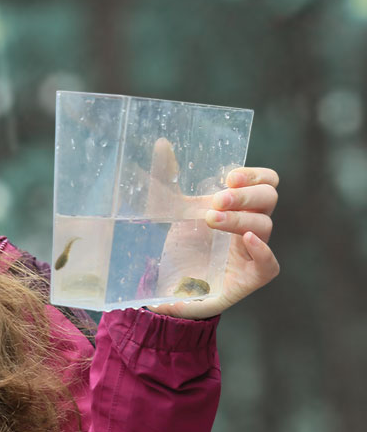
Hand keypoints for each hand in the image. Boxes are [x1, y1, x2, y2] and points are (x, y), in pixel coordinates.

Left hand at [147, 167, 280, 319]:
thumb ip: (166, 177)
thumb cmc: (180, 245)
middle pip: (268, 199)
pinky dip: (263, 251)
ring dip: (239, 219)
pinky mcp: (249, 277)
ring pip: (263, 226)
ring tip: (211, 219)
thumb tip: (162, 144)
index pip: (266, 181)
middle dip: (245, 195)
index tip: (229, 176)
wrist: (170, 288)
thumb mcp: (167, 210)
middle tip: (217, 199)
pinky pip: (269, 264)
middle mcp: (249, 225)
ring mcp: (251, 251)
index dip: (256, 175)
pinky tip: (246, 241)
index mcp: (238, 206)